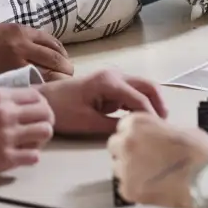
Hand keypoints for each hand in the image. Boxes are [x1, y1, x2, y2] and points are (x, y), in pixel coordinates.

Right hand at [0, 87, 54, 182]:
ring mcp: (7, 136)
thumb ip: (1, 101)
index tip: (36, 114)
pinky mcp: (5, 158)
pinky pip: (35, 156)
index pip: (37, 95)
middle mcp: (5, 113)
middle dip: (46, 121)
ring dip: (42, 139)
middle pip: (46, 112)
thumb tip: (24, 103)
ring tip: (31, 143)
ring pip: (45, 132)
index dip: (41, 105)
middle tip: (38, 130)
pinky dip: (31, 156)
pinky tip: (21, 156)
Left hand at [40, 70, 166, 135]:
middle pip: (147, 86)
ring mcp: (113, 79)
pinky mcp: (110, 86)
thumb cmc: (62, 110)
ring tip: (155, 126)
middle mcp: (114, 75)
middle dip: (158, 104)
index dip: (151, 115)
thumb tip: (136, 131)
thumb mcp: (88, 122)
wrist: (44, 100)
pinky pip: (132, 93)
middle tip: (163, 126)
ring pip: (142, 88)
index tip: (159, 132)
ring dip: (151, 104)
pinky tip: (141, 120)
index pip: (139, 98)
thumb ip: (113, 125)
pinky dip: (140, 104)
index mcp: (108, 82)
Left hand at [108, 114, 207, 207]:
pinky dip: (136, 188)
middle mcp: (126, 142)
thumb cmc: (199, 152)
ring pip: (117, 167)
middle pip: (116, 146)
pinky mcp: (129, 190)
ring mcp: (125, 167)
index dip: (135, 135)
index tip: (142, 141)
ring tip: (151, 175)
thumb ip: (158, 130)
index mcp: (137, 123)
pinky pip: (125, 187)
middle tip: (145, 159)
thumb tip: (156, 137)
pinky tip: (153, 187)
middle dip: (127, 151)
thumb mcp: (178, 129)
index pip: (123, 126)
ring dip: (130, 169)